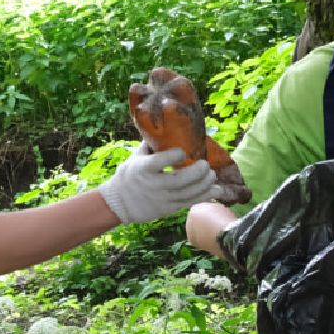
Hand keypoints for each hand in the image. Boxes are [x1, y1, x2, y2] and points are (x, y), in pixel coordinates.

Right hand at [99, 144, 217, 224]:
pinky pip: (189, 203)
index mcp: (143, 169)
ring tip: (212, 175)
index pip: (160, 161)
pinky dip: (204, 196)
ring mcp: (162, 199)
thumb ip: (151, 144)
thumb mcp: (136, 157)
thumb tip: (166, 124)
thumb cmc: (129, 175)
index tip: (183, 152)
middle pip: (180, 180)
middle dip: (198, 172)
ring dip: (205, 184)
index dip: (175, 156)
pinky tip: (214, 189)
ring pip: (188, 193)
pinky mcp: (168, 209)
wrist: (119, 202)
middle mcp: (153, 185)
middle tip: (205, 164)